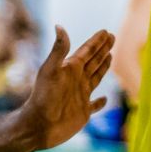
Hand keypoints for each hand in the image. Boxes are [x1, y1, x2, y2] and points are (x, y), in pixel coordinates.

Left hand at [16, 26, 113, 149]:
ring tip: (109, 56)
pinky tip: (104, 99)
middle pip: (93, 60)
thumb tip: (59, 26)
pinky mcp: (83, 112)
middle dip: (103, 49)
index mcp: (70, 68)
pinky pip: (95, 105)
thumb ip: (58, 50)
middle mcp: (76, 80)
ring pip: (96, 77)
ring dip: (103, 67)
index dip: (97, 41)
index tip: (106, 31)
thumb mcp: (51, 70)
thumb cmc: (43, 97)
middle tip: (112, 37)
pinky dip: (100, 103)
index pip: (87, 51)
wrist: (38, 125)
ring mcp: (80, 95)